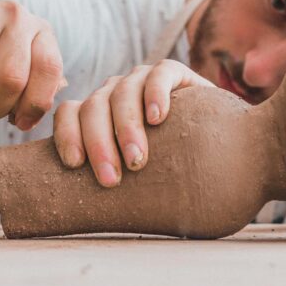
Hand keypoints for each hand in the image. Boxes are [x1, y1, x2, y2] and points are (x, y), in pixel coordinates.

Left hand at [53, 60, 213, 186]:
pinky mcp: (173, 72)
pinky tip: (158, 118)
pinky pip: (159, 75)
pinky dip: (155, 94)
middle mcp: (114, 91)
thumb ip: (110, 179)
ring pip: (122, 92)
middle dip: (99, 143)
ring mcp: (142, 79)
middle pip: (94, 106)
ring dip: (126, 126)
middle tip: (110, 179)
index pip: (69, 112)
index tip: (74, 164)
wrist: (217, 144)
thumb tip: (78, 214)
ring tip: (136, 158)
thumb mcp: (133, 171)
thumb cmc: (167, 166)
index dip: (67, 134)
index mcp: (97, 112)